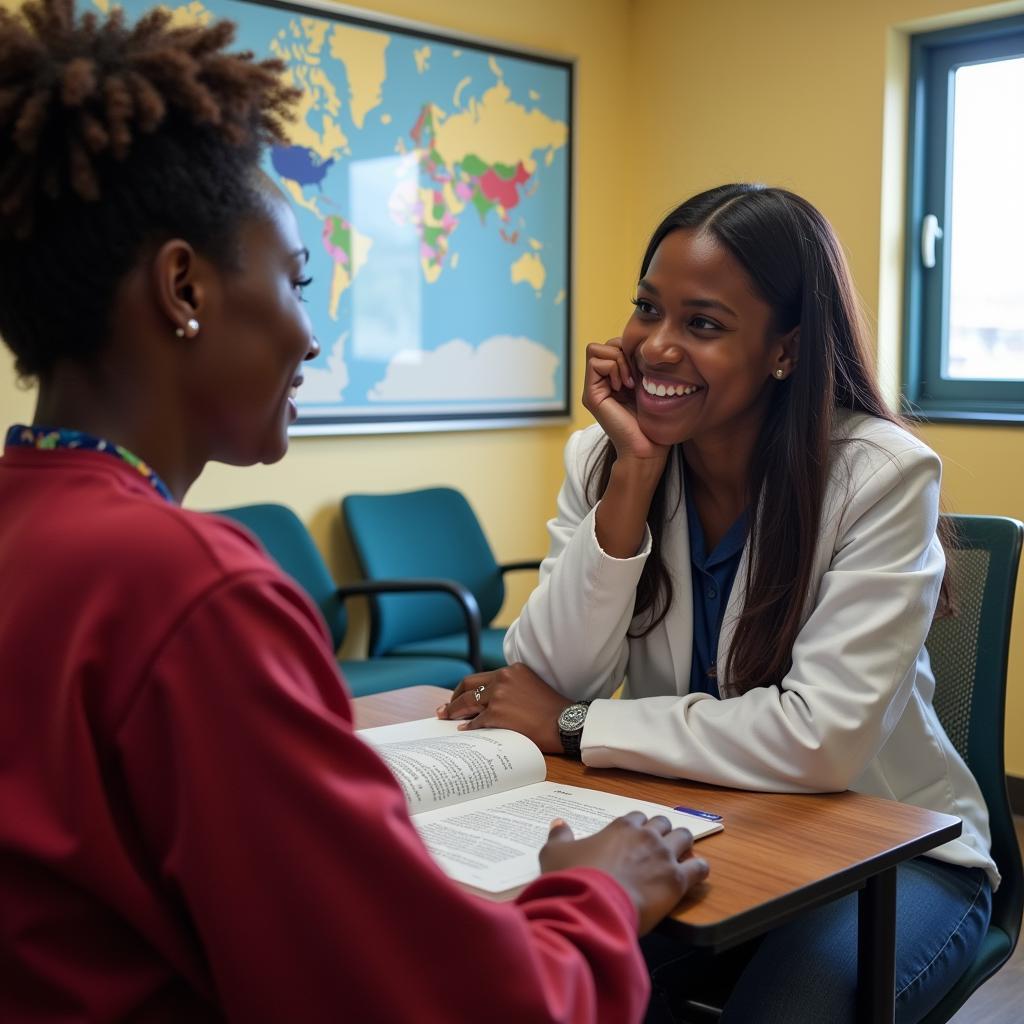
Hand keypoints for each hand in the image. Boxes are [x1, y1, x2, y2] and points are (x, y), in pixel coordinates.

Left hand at [436, 663, 571, 752]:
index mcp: (512, 669)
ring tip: (448, 718)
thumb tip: (488, 701)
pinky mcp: (497, 713)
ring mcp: (499, 695)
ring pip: (468, 703)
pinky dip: (469, 727)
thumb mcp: (531, 686)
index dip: (467, 688)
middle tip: (445, 709)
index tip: (459, 695)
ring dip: (456, 711)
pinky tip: (465, 730)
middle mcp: (503, 678)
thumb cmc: (552, 709)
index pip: (482, 677)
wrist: (566, 723)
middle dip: (454, 698)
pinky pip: (476, 721)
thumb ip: (511, 687)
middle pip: (468, 685)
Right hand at [539, 814, 708, 934]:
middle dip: (662, 832)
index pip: (637, 817)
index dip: (638, 826)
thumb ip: (559, 836)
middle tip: (656, 848)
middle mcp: (646, 836)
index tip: (635, 837)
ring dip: (682, 845)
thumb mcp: (555, 854)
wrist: (591, 905)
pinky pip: (700, 867)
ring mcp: (664, 856)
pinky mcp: (677, 880)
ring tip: (678, 857)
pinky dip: (699, 869)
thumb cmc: (573, 878)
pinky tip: (694, 875)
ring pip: (685, 837)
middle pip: (663, 823)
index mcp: (621, 827)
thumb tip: (558, 823)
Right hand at [582, 338, 669, 465]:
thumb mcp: (650, 386)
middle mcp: (600, 384)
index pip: (614, 346)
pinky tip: (624, 387)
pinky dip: (613, 368)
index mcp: (614, 381)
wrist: (649, 449)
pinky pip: (596, 362)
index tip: (643, 372)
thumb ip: (641, 367)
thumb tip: (642, 344)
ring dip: (618, 360)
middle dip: (622, 352)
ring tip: (630, 383)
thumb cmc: (656, 423)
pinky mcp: (591, 396)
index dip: (629, 350)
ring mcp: (594, 389)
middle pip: (603, 345)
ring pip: (596, 349)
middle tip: (635, 377)